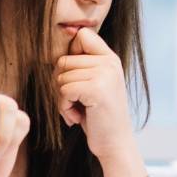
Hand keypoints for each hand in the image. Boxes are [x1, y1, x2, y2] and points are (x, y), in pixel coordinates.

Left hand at [55, 28, 136, 161]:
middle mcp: (110, 62)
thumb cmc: (99, 116)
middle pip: (64, 60)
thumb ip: (83, 63)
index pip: (82, 35)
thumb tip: (66, 31)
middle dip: (62, 84)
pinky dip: (64, 108)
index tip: (76, 77)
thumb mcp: (95, 83)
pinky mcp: (96, 89)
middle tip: (77, 102)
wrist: (115, 144)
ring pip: (61, 77)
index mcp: (110, 58)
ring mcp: (105, 74)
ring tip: (79, 110)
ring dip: (62, 99)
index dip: (70, 54)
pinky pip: (64, 91)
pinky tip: (78, 117)